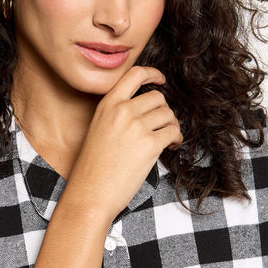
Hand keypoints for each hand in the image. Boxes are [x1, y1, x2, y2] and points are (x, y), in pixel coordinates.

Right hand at [65, 65, 181, 226]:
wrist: (91, 193)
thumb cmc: (93, 167)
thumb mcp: (99, 129)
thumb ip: (118, 114)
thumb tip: (148, 109)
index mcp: (107, 104)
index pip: (134, 74)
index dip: (152, 74)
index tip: (161, 80)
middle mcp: (122, 111)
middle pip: (157, 98)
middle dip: (164, 111)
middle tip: (162, 126)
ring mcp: (136, 126)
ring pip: (168, 114)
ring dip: (172, 126)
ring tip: (166, 139)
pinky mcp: (149, 144)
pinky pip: (174, 132)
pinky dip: (176, 138)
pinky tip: (170, 146)